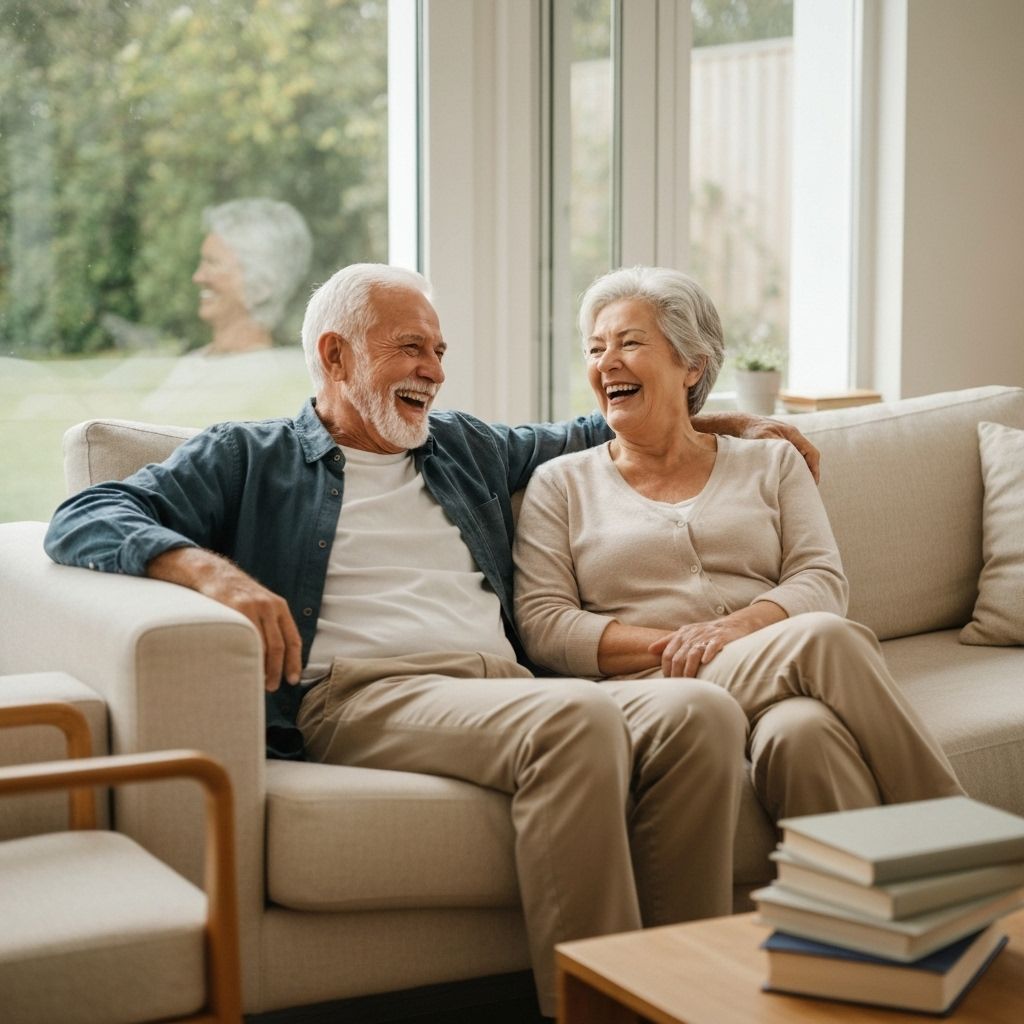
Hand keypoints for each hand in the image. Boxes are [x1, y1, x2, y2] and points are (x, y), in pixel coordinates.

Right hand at [148, 548, 302, 691]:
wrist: (215, 574)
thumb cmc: (237, 595)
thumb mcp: (262, 604)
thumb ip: (271, 624)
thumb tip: (277, 657)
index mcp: (280, 607)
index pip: (293, 639)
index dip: (295, 662)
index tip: (293, 680)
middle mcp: (270, 606)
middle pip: (279, 646)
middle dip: (277, 670)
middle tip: (272, 687)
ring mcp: (253, 607)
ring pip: (263, 644)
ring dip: (262, 667)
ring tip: (257, 682)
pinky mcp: (235, 608)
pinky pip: (245, 638)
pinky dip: (246, 654)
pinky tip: (242, 665)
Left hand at [648, 618, 755, 676]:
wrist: (732, 624)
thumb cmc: (705, 632)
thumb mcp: (685, 633)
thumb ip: (667, 641)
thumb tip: (649, 649)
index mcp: (682, 635)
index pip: (668, 654)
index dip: (665, 669)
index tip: (668, 681)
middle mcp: (692, 636)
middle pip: (678, 657)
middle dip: (676, 674)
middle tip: (678, 687)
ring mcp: (706, 637)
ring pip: (692, 655)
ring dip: (689, 670)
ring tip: (689, 682)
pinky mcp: (720, 639)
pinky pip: (712, 647)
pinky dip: (707, 654)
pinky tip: (705, 663)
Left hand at [742, 417, 820, 482]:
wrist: (740, 423)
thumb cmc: (751, 430)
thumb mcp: (764, 438)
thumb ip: (777, 449)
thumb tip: (788, 464)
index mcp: (793, 434)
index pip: (812, 453)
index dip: (814, 469)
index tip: (813, 483)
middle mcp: (793, 436)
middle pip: (808, 456)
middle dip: (809, 472)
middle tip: (806, 488)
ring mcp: (787, 440)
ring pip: (800, 457)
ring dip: (800, 470)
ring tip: (798, 485)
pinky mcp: (779, 445)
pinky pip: (791, 458)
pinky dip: (791, 467)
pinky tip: (787, 477)